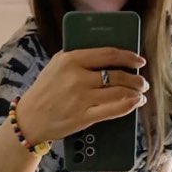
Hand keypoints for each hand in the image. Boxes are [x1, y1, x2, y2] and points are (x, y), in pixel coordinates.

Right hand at [15, 46, 148, 143]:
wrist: (30, 118)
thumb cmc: (46, 90)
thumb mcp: (57, 64)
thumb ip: (80, 57)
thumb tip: (111, 56)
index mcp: (71, 59)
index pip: (108, 54)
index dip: (128, 57)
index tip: (139, 60)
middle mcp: (77, 77)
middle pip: (117, 74)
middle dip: (135, 78)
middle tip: (142, 81)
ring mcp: (81, 98)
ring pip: (119, 92)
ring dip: (136, 92)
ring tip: (140, 93)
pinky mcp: (84, 117)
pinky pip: (114, 110)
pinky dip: (129, 105)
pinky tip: (135, 103)